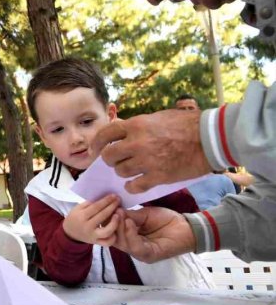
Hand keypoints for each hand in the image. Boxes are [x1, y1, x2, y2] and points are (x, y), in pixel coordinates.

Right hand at [62, 194, 120, 245]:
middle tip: (118, 200)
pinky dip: (113, 237)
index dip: (106, 201)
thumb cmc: (76, 217)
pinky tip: (116, 229)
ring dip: (115, 222)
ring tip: (118, 215)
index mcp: (81, 216)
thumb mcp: (78, 208)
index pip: (96, 207)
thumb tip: (105, 199)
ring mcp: (92, 236)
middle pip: (103, 216)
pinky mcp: (96, 242)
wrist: (70, 232)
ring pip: (107, 231)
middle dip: (112, 206)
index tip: (114, 196)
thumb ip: (90, 204)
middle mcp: (87, 227)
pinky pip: (107, 242)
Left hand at [90, 109, 209, 192]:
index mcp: (136, 125)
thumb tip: (121, 132)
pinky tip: (136, 184)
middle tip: (117, 161)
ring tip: (132, 170)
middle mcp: (137, 143)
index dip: (96, 143)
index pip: (104, 134)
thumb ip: (137, 126)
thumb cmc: (186, 124)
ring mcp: (147, 161)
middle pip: (108, 156)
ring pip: (120, 171)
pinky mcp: (158, 176)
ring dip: (123, 172)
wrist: (210, 138)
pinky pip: (134, 186)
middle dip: (110, 160)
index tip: (93, 150)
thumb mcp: (157, 118)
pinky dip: (133, 187)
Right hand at [110, 206, 195, 262]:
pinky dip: (130, 235)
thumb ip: (129, 216)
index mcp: (129, 236)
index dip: (107, 221)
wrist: (186, 227)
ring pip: (122, 244)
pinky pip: (135, 247)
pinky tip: (129, 223)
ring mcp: (139, 252)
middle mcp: (131, 246)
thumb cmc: (165, 220)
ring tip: (120, 215)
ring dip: (119, 229)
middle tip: (112, 211)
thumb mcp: (143, 214)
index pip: (112, 231)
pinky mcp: (148, 256)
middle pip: (114, 238)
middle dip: (111, 224)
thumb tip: (112, 211)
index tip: (105, 207)